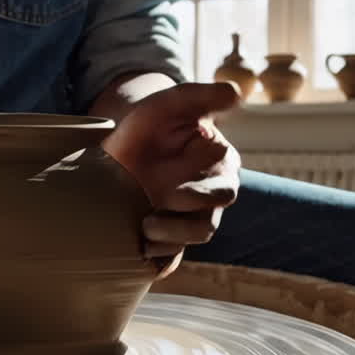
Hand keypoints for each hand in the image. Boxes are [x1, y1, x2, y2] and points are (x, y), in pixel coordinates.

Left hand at [101, 82, 241, 275]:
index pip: (221, 190)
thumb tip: (236, 93)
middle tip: (149, 221)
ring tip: (141, 234)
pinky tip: (138, 253)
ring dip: (167, 244)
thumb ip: (201, 96)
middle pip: (206, 224)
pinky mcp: (167, 238)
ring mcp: (187, 220)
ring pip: (188, 245)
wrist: (117, 147)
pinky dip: (157, 261)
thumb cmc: (150, 124)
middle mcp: (207, 198)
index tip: (173, 192)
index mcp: (219, 168)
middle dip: (180, 226)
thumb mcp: (169, 104)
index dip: (199, 194)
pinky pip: (170, 260)